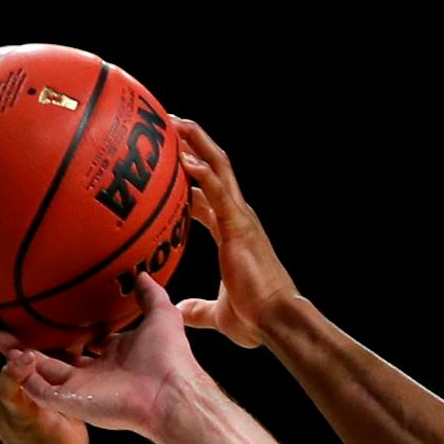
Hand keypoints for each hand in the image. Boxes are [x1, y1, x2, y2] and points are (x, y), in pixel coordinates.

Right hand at [8, 275, 208, 437]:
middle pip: (51, 355)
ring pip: (35, 370)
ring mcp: (79, 388)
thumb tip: (142, 273)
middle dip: (26, 340)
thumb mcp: (161, 316)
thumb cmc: (170, 358)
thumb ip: (150, 295)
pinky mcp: (69, 401)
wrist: (169, 392)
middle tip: (2, 319)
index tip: (39, 311)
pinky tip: (0, 352)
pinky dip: (17, 373)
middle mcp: (93, 372)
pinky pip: (34, 388)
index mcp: (111, 356)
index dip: (60, 328)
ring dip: (12, 353)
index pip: (78, 341)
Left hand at [171, 117, 299, 348]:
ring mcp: (241, 219)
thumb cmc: (256, 319)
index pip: (205, 197)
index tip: (165, 165)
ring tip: (174, 121)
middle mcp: (239, 219)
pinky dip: (203, 173)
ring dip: (196, 143)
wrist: (277, 321)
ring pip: (219, 168)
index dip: (186, 179)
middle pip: (214, 169)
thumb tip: (179, 311)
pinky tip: (185, 158)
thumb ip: (198, 308)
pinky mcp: (240, 226)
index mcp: (233, 233)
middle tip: (166, 123)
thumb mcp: (219, 313)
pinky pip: (220, 192)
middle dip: (191, 144)